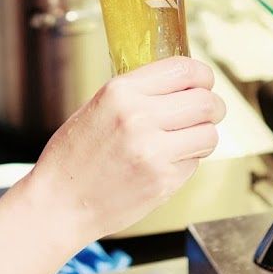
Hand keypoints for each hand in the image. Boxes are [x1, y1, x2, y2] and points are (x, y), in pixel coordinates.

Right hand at [23, 56, 225, 245]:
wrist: (59, 204)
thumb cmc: (74, 156)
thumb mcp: (98, 106)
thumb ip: (139, 92)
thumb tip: (181, 83)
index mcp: (121, 92)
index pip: (184, 69)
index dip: (203, 75)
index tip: (205, 82)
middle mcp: (139, 117)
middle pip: (205, 101)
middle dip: (213, 106)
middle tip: (209, 112)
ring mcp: (153, 151)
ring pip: (209, 133)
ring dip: (205, 134)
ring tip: (189, 139)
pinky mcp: (162, 181)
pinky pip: (195, 162)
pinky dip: (188, 160)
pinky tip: (166, 162)